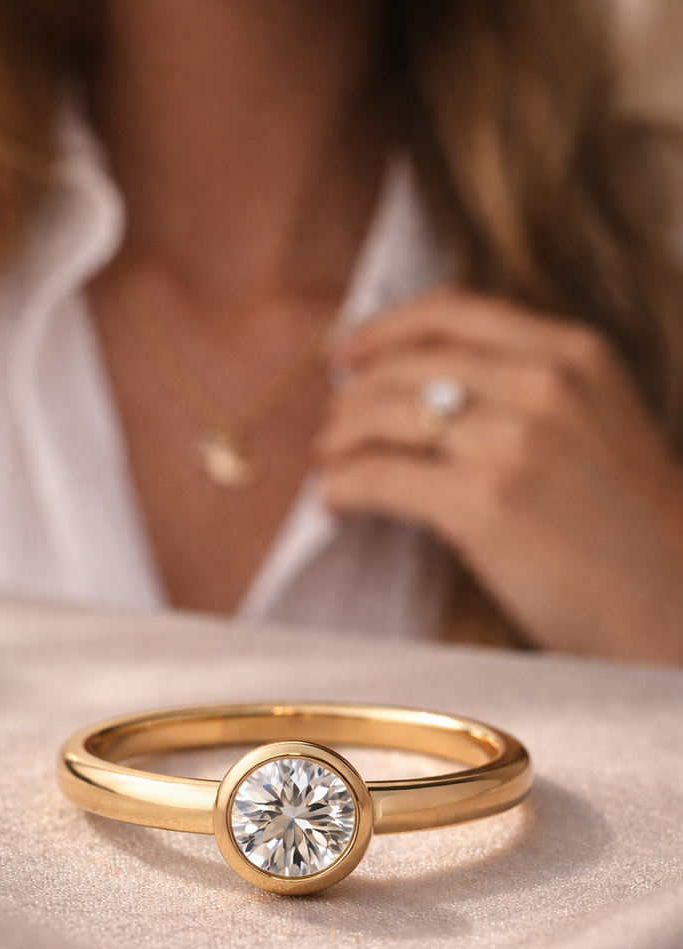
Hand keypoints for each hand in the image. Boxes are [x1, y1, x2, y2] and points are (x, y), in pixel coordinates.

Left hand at [317, 286, 682, 661]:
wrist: (675, 606)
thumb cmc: (634, 531)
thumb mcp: (601, 424)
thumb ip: (534, 391)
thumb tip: (438, 392)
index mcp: (573, 352)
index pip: (452, 311)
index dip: (384, 328)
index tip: (348, 354)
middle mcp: (542, 382)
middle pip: (406, 363)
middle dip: (352, 394)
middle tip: (332, 425)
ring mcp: (512, 440)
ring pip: (383, 415)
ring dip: (340, 440)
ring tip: (331, 463)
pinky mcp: (483, 503)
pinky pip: (379, 477)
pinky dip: (344, 487)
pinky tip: (339, 502)